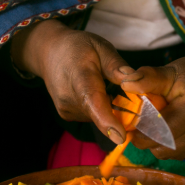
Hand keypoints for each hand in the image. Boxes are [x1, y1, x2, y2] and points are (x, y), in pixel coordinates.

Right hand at [10, 19, 141, 143]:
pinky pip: (92, 116)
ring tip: (103, 85)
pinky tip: (95, 92)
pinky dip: (100, 107)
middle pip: (101, 112)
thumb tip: (135, 82)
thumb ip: (116, 66)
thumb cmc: (78, 48)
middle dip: (120, 108)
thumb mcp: (101, 47)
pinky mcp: (67, 115)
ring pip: (99, 115)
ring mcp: (66, 109)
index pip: (92, 101)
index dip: (106, 121)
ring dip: (109, 106)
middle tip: (123, 88)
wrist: (49, 53)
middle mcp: (69, 98)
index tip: (120, 138)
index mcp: (79, 76)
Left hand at [121, 37, 184, 158]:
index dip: (141, 135)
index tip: (132, 129)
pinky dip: (179, 146)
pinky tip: (178, 130)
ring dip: (164, 145)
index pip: (160, 133)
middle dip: (150, 142)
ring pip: (177, 154)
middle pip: (167, 148)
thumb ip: (146, 79)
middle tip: (143, 130)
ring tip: (160, 128)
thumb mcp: (169, 71)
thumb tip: (124, 83)